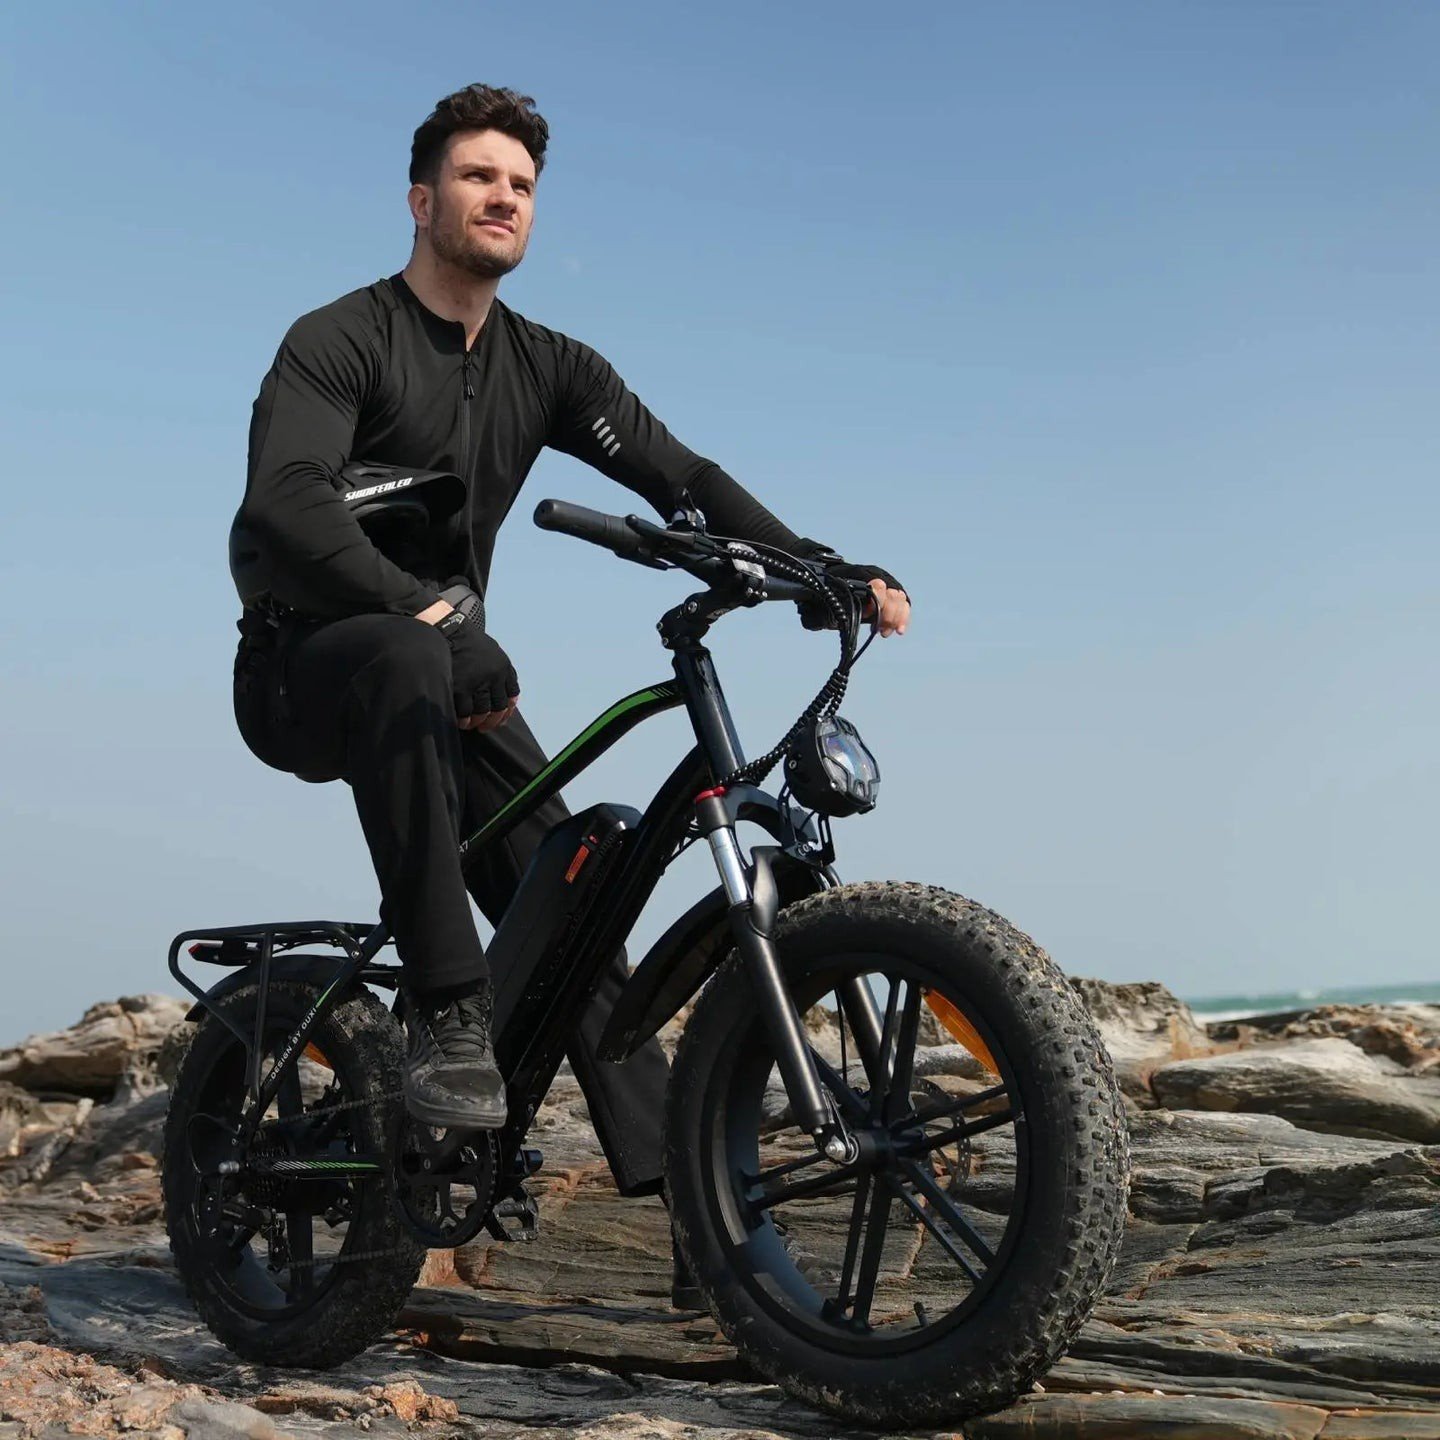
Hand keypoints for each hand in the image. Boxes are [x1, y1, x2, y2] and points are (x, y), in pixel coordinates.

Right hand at [420, 581, 520, 731]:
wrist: (446, 629)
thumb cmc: (466, 640)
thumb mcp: (491, 650)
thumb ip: (498, 669)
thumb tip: (502, 691)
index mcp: (503, 667)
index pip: (512, 694)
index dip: (508, 709)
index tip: (502, 717)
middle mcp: (495, 675)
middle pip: (498, 706)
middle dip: (493, 720)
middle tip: (486, 726)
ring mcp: (478, 682)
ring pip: (483, 711)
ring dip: (478, 721)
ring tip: (472, 724)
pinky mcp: (461, 687)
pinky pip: (465, 711)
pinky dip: (464, 719)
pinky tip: (461, 722)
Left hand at [803, 555, 910, 636]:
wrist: (826, 586)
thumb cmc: (824, 596)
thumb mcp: (826, 604)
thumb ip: (838, 609)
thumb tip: (845, 618)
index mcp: (860, 576)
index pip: (878, 586)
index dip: (878, 603)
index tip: (869, 618)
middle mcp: (876, 578)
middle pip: (893, 594)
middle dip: (889, 615)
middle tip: (879, 630)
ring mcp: (884, 586)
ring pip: (900, 599)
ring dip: (895, 618)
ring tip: (884, 632)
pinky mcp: (889, 597)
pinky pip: (903, 605)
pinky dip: (903, 618)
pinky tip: (899, 631)